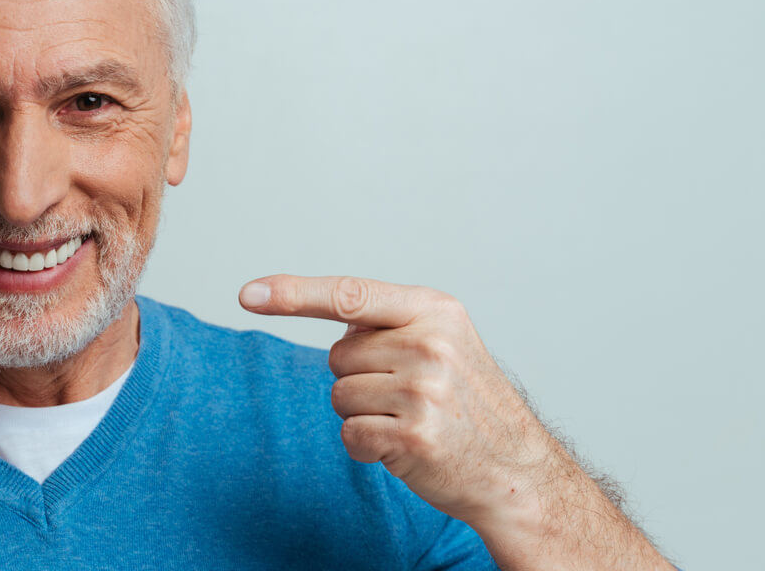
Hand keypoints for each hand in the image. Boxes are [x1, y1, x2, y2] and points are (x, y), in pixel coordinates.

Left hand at [238, 275, 546, 526]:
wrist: (517, 472)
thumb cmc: (468, 405)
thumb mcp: (444, 341)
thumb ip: (387, 323)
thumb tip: (314, 306)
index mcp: (435, 310)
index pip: (348, 294)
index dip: (293, 294)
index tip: (248, 294)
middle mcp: (430, 344)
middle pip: (338, 356)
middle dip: (361, 379)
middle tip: (409, 397)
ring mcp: (424, 391)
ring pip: (340, 395)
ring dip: (364, 415)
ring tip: (412, 421)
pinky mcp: (414, 436)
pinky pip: (349, 434)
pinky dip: (367, 447)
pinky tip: (405, 448)